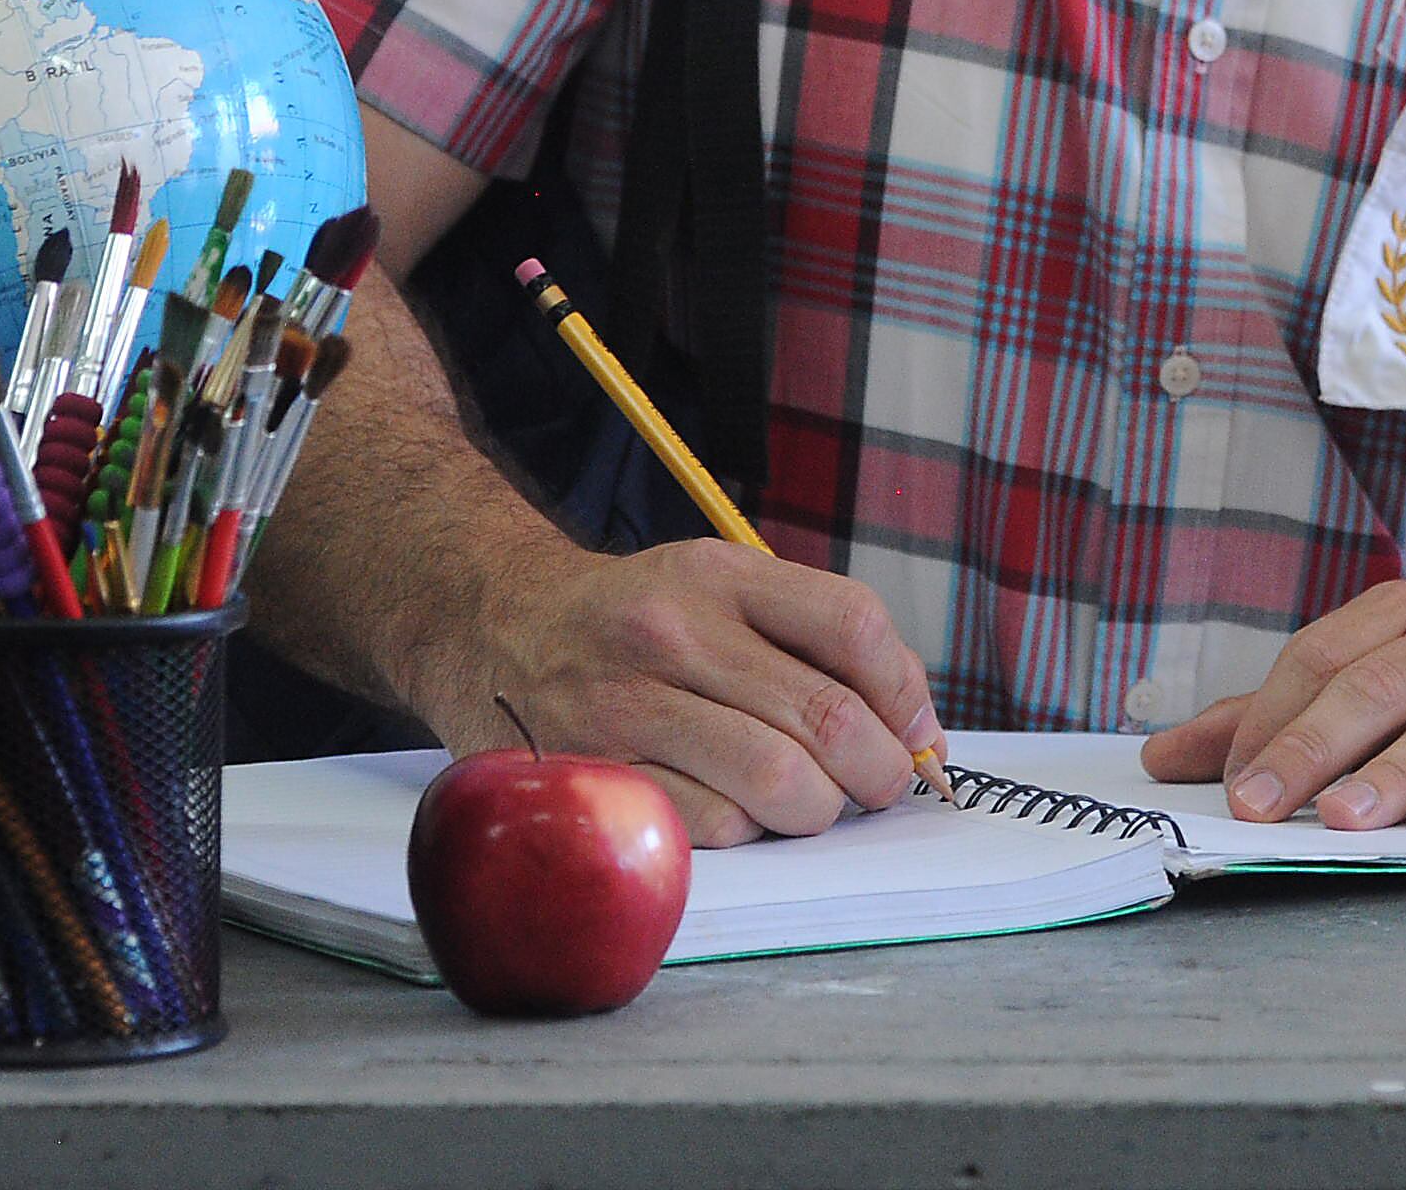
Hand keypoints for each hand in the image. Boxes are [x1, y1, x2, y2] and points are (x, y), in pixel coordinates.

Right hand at [406, 537, 942, 847]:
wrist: (488, 624)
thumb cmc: (631, 622)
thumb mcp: (715, 589)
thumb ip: (813, 639)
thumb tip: (917, 727)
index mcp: (718, 574)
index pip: (853, 626)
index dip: (907, 694)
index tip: (916, 735)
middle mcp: (672, 630)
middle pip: (826, 715)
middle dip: (878, 772)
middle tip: (880, 788)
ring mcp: (625, 704)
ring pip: (778, 780)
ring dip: (818, 810)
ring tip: (812, 806)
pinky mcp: (592, 772)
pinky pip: (712, 824)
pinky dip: (747, 831)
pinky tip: (739, 815)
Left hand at [1136, 581, 1405, 834]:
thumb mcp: (1386, 669)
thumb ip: (1281, 714)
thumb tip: (1164, 756)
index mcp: (1403, 614)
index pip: (1321, 657)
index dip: (1272, 719)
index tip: (1230, 780)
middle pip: (1374, 689)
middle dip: (1310, 750)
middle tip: (1258, 805)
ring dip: (1392, 774)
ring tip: (1341, 820)